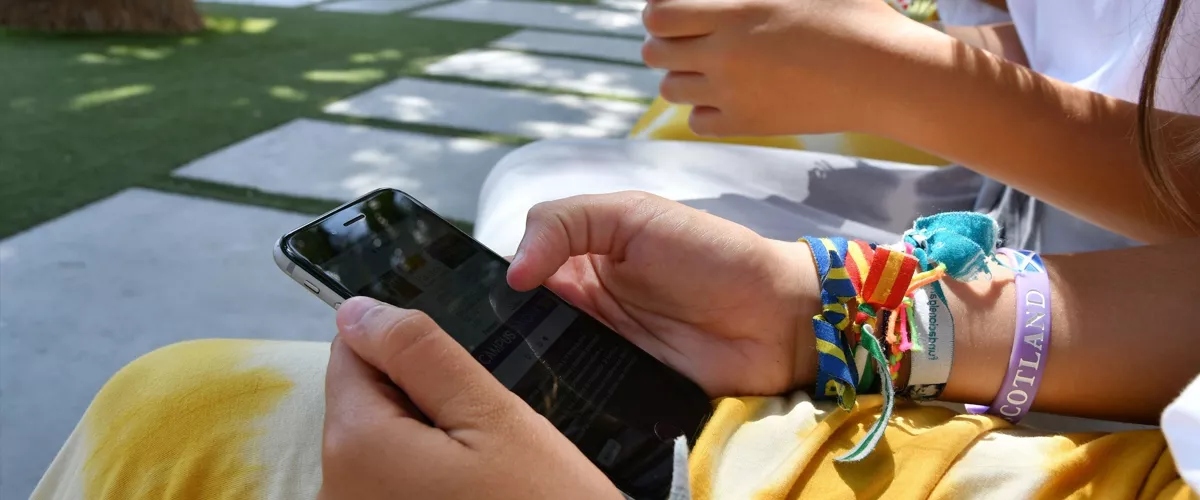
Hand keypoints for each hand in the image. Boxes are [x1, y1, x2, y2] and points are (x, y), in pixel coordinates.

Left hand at [319, 297, 623, 499]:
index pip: (350, 352)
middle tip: (484, 430)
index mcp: (355, 446)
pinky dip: (427, 478)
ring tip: (485, 470)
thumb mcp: (491, 415)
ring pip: (380, 445)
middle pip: (363, 402)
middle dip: (421, 400)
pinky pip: (391, 483)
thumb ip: (420, 353)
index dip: (407, 349)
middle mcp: (335, 490)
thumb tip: (358, 310)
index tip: (458, 374)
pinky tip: (473, 492)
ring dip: (428, 442)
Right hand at [507, 192, 818, 396]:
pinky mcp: (618, 387)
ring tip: (521, 360)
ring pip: (544, 356)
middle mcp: (584, 303)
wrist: (776, 317)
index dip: (502, 278)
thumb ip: (565, 223)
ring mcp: (600, 347)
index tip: (492, 292)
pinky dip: (564, 390)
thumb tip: (512, 272)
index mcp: (582, 256)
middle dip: (510, 324)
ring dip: (534, 358)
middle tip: (497, 332)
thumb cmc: (711, 254)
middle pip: (524, 318)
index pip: (520, 268)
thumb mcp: (634, 213)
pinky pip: (578, 392)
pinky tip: (552, 388)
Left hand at [640, 0, 921, 135]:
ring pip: (670, 90)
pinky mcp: (749, 125)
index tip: (672, 10)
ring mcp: (734, 94)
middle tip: (686, 37)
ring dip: (681, 75)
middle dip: (664, 42)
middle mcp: (726, 55)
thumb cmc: (857, 14)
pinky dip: (702, 109)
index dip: (658, 11)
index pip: (659, 15)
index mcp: (736, 10)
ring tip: (706, 66)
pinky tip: (724, 95)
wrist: (886, 74)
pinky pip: (697, 122)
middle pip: (655, 53)